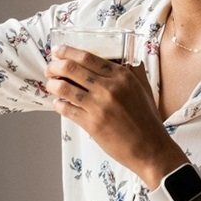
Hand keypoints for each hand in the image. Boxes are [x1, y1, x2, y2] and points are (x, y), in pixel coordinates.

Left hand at [45, 46, 186, 187]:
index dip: (68, 52)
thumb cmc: (147, 120)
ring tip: (51, 85)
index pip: (87, 57)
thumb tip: (125, 58)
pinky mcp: (92, 124)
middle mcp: (109, 88)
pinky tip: (58, 103)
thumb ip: (133, 72)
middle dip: (54, 66)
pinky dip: (58, 104)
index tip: (58, 51)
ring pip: (64, 88)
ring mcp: (99, 106)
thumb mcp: (144, 89)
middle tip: (49, 68)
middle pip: (71, 68)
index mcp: (122, 76)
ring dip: (52, 85)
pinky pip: (66, 109)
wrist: (150, 148)